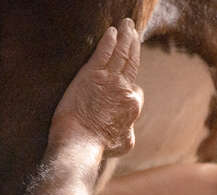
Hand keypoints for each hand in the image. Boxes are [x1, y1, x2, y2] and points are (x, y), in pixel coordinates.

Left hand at [50, 18, 143, 156]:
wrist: (81, 143)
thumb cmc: (100, 147)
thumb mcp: (124, 143)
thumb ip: (128, 131)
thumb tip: (127, 128)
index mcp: (132, 105)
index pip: (135, 89)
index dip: (131, 86)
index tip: (125, 81)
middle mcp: (125, 89)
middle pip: (132, 63)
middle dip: (134, 46)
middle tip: (134, 32)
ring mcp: (109, 80)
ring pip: (122, 53)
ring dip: (125, 37)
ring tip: (127, 25)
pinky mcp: (91, 74)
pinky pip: (104, 52)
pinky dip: (109, 40)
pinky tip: (111, 31)